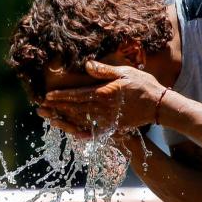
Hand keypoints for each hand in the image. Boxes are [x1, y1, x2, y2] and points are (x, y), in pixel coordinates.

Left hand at [39, 61, 164, 135]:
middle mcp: (103, 109)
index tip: (47, 97)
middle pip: (75, 109)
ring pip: (81, 121)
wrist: (159, 106)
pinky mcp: (114, 127)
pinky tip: (74, 135)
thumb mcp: (124, 73)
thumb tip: (87, 66)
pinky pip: (95, 132)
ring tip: (51, 120)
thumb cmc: (144, 85)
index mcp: (103, 93)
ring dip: (65, 121)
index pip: (77, 95)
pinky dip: (83, 133)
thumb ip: (104, 71)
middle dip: (57, 109)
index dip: (61, 97)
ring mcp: (108, 120)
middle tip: (41, 110)